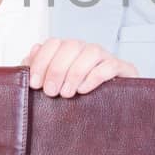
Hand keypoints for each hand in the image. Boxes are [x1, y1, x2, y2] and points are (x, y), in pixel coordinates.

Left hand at [22, 38, 138, 96]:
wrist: (113, 110)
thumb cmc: (78, 96)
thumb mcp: (55, 85)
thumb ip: (39, 69)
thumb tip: (31, 55)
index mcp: (69, 51)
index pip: (53, 43)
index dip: (41, 62)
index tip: (35, 83)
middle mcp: (86, 50)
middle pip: (70, 46)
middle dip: (56, 69)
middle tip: (50, 92)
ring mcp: (105, 57)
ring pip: (91, 52)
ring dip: (75, 73)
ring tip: (67, 94)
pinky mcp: (122, 69)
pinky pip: (110, 66)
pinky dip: (94, 77)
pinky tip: (83, 90)